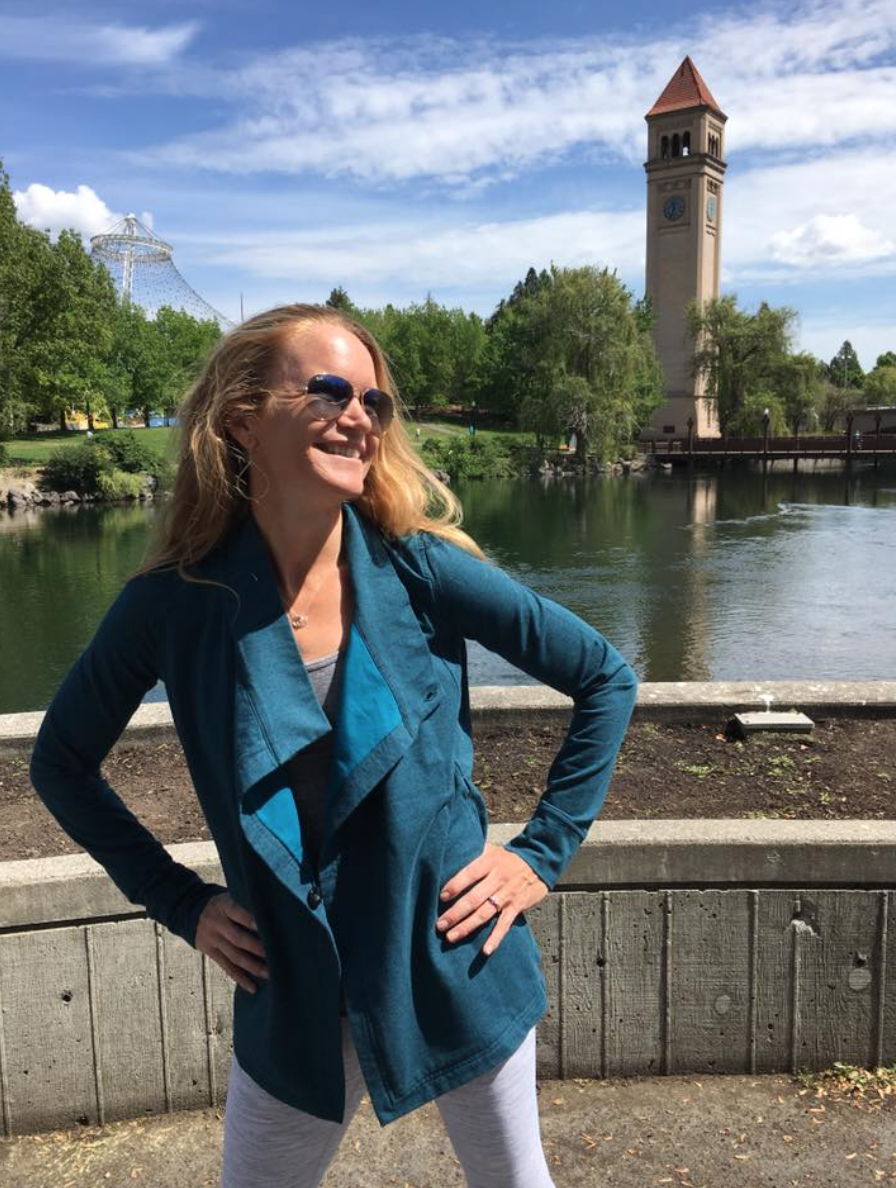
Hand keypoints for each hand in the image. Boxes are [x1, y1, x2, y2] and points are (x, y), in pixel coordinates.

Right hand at [195, 892, 268, 992]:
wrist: (193, 911)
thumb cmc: (225, 904)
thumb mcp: (231, 896)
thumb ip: (247, 903)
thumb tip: (275, 912)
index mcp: (223, 905)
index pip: (237, 912)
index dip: (251, 921)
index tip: (266, 927)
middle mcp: (216, 923)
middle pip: (237, 938)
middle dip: (256, 948)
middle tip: (275, 955)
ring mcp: (212, 939)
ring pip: (234, 956)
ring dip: (253, 966)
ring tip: (269, 973)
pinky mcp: (210, 953)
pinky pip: (226, 967)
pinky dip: (240, 978)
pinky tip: (253, 987)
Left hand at [436, 842, 547, 956]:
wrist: (538, 864)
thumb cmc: (507, 859)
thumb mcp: (492, 850)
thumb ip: (473, 852)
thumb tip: (448, 853)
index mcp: (490, 862)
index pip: (470, 873)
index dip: (455, 885)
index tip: (442, 897)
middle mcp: (498, 879)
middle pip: (474, 898)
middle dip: (456, 913)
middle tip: (440, 925)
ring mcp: (508, 895)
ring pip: (485, 913)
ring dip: (467, 926)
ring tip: (451, 937)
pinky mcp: (517, 907)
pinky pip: (505, 924)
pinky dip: (496, 938)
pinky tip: (485, 950)